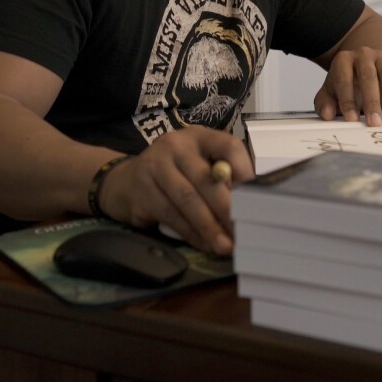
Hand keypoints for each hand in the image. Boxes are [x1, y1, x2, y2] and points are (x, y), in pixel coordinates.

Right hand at [96, 126, 252, 254]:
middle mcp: (175, 146)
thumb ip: (221, 175)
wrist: (125, 183)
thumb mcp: (197, 164)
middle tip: (244, 230)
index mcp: (197, 136)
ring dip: (210, 227)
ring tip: (226, 245)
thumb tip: (250, 201)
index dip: (244, 170)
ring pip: (188, 201)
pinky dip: (191, 233)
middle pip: (206, 178)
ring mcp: (154, 167)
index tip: (257, 195)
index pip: (227, 146)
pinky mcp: (141, 192)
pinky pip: (171, 216)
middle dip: (227, 209)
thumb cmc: (174, 174)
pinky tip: (205, 244)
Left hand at [314, 46, 381, 126]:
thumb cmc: (348, 80)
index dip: (347, 100)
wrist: (369, 59)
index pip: (344, 79)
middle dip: (372, 101)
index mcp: (343, 60)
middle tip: (375, 122)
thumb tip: (327, 115)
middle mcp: (364, 54)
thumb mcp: (332, 89)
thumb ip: (325, 103)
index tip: (352, 119)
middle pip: (368, 76)